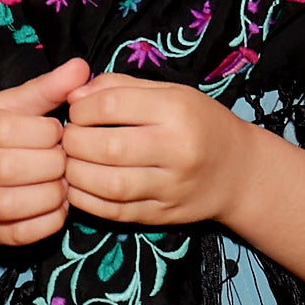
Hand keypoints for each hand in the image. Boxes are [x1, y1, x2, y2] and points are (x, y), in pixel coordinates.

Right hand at [0, 59, 82, 247]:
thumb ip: (42, 90)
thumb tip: (82, 68)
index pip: (5, 130)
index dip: (44, 132)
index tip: (58, 132)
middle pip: (7, 168)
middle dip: (51, 164)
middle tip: (65, 160)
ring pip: (9, 205)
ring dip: (49, 196)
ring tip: (62, 184)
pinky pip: (14, 235)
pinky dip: (45, 224)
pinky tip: (57, 208)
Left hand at [60, 71, 253, 227]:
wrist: (238, 171)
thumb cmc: (199, 122)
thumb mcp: (169, 92)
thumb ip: (120, 88)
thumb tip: (74, 95)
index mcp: (176, 110)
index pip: (112, 106)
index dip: (81, 108)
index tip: (75, 111)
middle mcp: (177, 150)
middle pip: (108, 146)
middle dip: (74, 141)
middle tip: (66, 138)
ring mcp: (171, 187)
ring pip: (110, 184)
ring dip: (76, 174)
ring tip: (69, 162)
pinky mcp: (163, 216)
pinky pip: (116, 212)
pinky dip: (88, 201)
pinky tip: (78, 187)